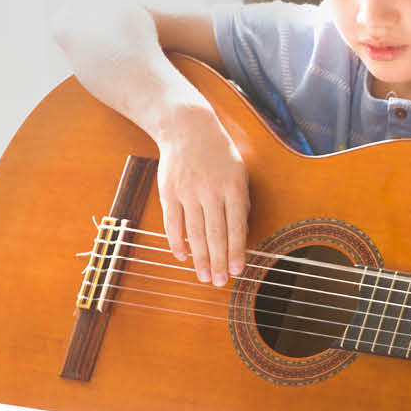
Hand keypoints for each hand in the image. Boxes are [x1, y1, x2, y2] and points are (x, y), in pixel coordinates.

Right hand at [154, 104, 249, 286]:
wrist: (188, 128)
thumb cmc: (218, 153)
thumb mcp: (239, 172)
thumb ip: (240, 201)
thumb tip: (240, 234)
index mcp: (232, 187)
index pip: (236, 227)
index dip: (236, 251)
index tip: (237, 271)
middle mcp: (211, 191)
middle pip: (215, 234)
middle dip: (218, 262)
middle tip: (219, 283)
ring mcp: (188, 192)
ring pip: (195, 232)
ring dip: (200, 258)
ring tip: (203, 277)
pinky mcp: (169, 192)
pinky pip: (173, 223)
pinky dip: (177, 242)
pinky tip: (183, 257)